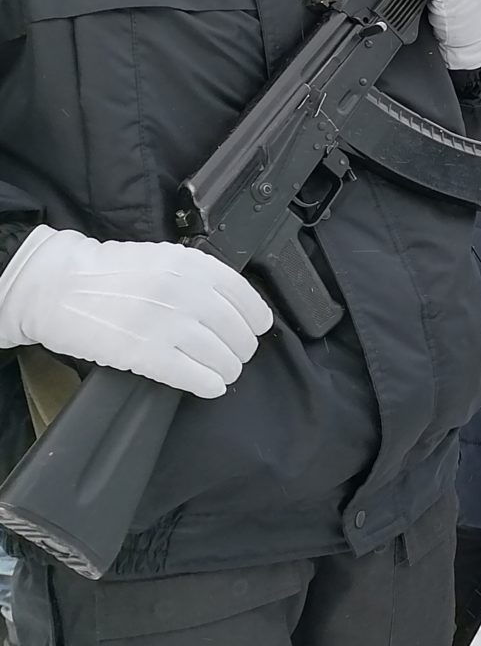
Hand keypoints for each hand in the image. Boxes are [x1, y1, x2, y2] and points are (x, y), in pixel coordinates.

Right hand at [0, 227, 272, 398]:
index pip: (246, 298)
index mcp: (194, 266)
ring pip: (220, 357)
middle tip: (235, 356)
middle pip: (237, 332)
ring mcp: (167, 325)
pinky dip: (208, 384)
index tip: (257, 329)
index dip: (256, 319)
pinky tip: (211, 386)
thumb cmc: (110, 273)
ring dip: (227, 369)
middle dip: (241, 349)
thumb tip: (236, 306)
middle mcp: (187, 293)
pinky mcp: (145, 354)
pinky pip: (193, 375)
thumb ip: (200, 279)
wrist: (58, 285)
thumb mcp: (165, 259)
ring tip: (223, 372)